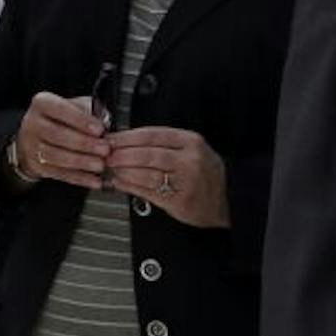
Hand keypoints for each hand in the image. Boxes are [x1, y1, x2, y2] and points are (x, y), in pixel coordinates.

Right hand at [13, 93, 108, 189]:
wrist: (36, 137)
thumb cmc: (60, 119)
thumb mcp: (72, 106)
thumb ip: (89, 110)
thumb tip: (106, 120)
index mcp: (42, 103)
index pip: (60, 109)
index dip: (80, 120)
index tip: (99, 129)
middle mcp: (32, 123)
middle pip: (57, 134)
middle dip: (84, 143)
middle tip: (104, 149)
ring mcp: (31, 146)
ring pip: (56, 156)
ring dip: (81, 161)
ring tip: (100, 164)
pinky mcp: (36, 165)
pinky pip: (59, 173)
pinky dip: (78, 178)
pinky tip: (93, 179)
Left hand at [105, 126, 228, 227]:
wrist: (229, 197)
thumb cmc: (205, 171)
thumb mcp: (190, 149)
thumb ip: (162, 144)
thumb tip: (125, 141)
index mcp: (190, 141)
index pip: (152, 135)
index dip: (127, 137)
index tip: (110, 138)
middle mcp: (189, 160)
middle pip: (148, 154)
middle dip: (122, 154)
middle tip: (106, 154)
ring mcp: (185, 181)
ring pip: (147, 173)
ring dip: (124, 171)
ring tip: (111, 168)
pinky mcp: (180, 201)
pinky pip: (149, 192)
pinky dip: (130, 187)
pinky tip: (120, 183)